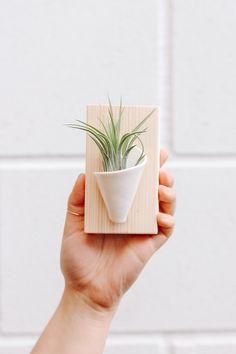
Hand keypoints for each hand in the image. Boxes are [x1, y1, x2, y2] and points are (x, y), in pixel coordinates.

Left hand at [61, 149, 175, 313]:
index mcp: (115, 206)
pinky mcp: (150, 244)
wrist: (85, 289)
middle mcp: (131, 214)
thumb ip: (78, 199)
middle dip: (161, 174)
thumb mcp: (73, 223)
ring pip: (164, 205)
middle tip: (161, 165)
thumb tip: (84, 174)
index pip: (131, 181)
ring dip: (168, 193)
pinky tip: (161, 216)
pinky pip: (166, 229)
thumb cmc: (77, 257)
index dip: (140, 166)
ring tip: (162, 187)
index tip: (147, 150)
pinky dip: (168, 219)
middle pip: (151, 189)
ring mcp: (142, 228)